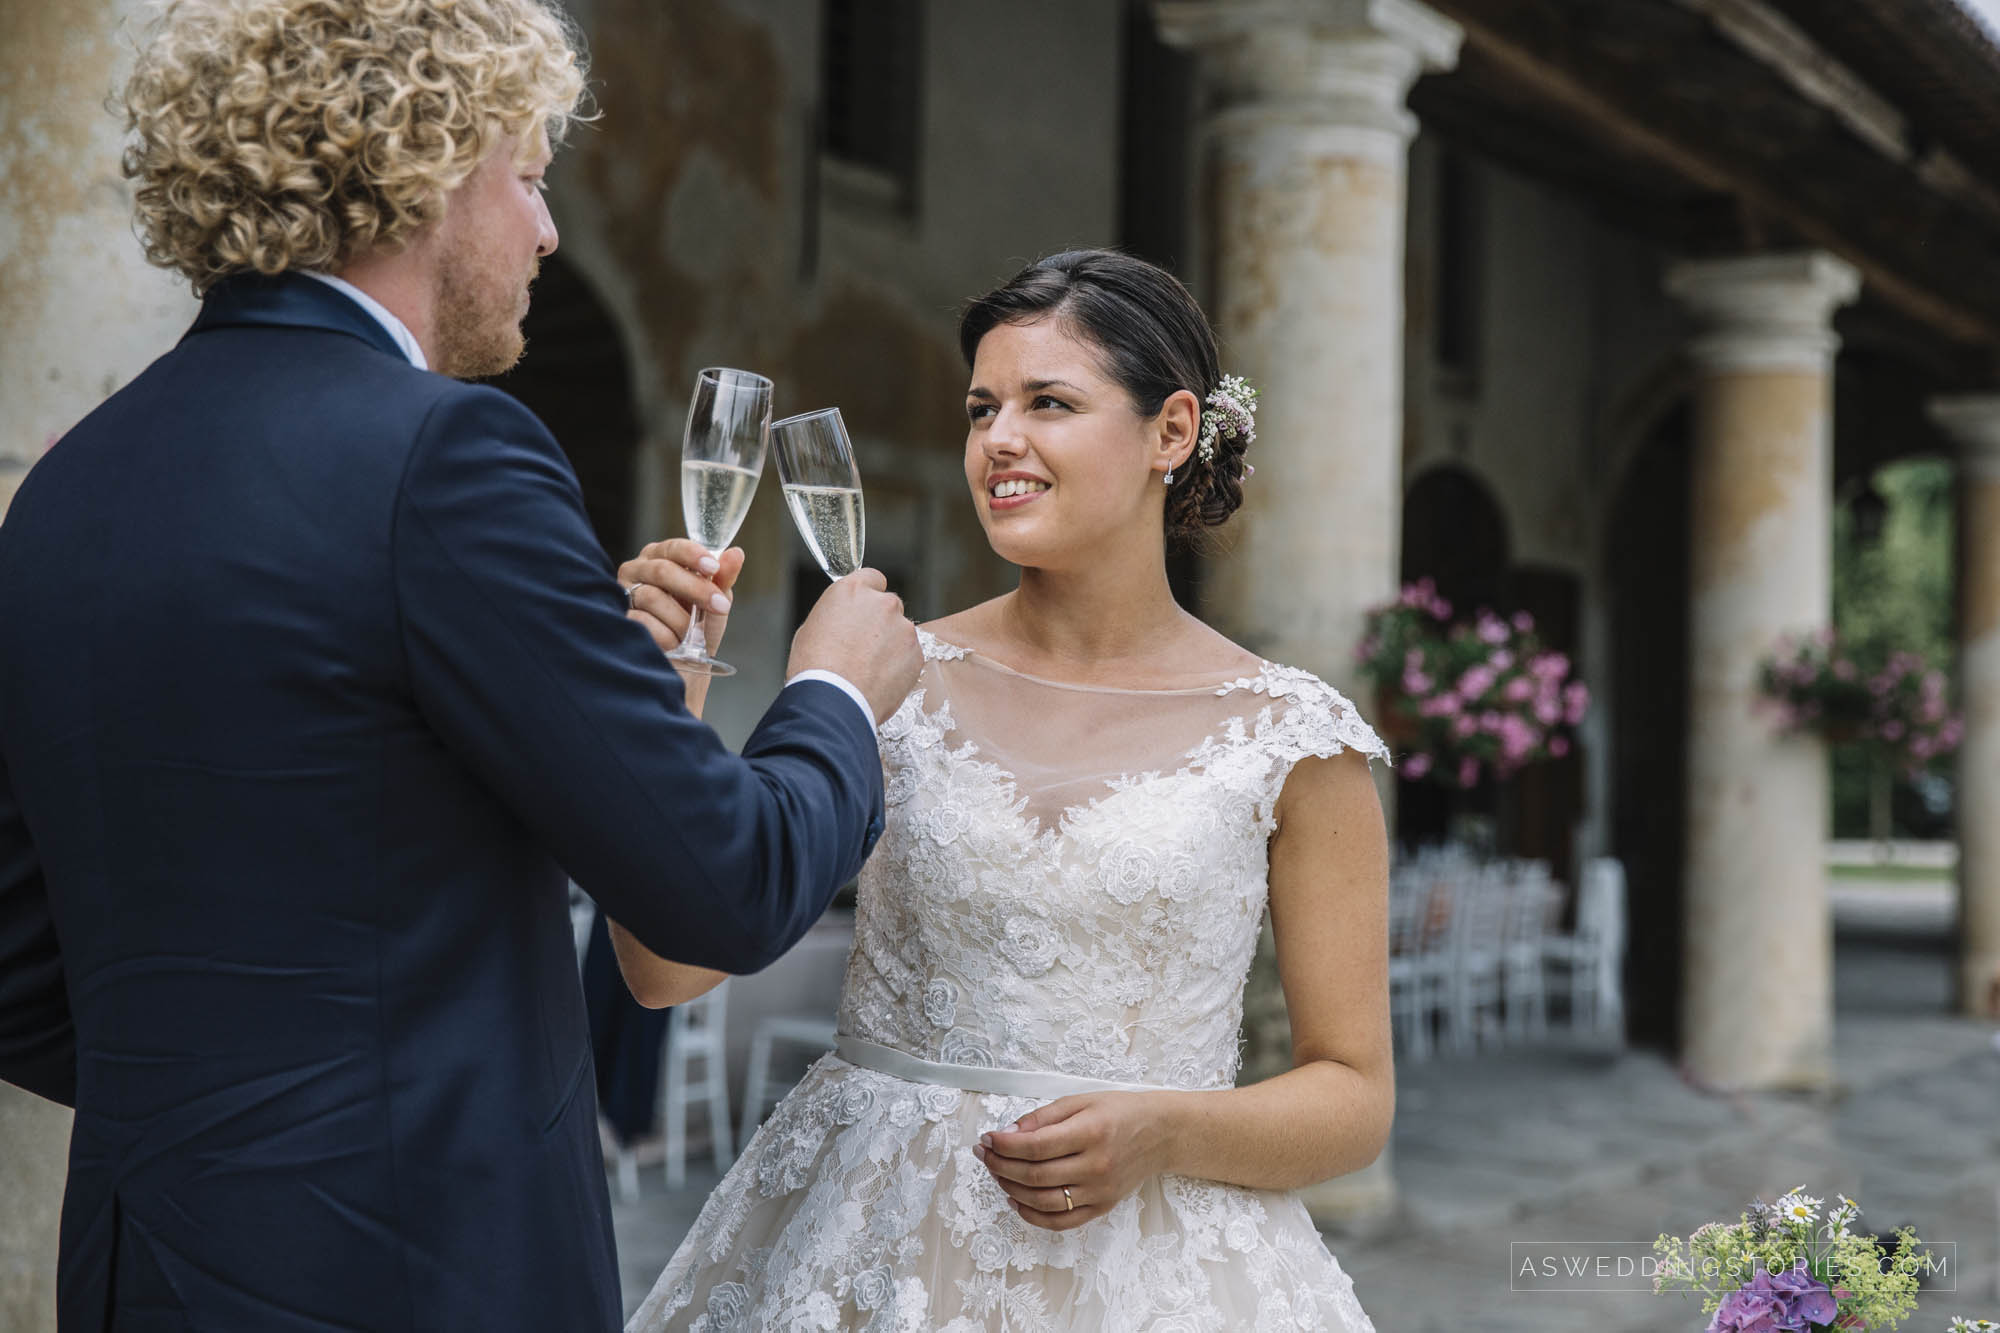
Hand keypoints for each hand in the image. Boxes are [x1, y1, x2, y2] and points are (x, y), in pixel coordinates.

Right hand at [618, 539, 742, 656]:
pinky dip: (666, 635)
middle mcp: (637, 570)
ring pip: (652, 597)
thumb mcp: (716, 599)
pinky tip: (675, 643)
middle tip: (719, 605)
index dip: (693, 555)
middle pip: (662, 571)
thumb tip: (736, 554)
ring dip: (681, 620)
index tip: (713, 568)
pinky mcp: (619, 618)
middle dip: (695, 589)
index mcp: (661, 557)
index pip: (674, 548)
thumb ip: (724, 576)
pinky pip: (642, 621)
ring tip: (691, 634)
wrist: (684, 665)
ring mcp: (623, 594)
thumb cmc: (699, 626)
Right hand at [786, 569, 920, 723]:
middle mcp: (882, 603)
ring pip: (900, 632)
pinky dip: (899, 665)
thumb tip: (843, 620)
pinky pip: (910, 655)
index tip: (865, 609)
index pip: (872, 578)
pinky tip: (880, 679)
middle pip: (888, 605)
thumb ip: (837, 614)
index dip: (868, 595)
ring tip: (868, 669)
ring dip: (890, 645)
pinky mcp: (916, 654)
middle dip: (880, 622)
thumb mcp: (812, 628)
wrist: (833, 702)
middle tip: (863, 647)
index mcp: (852, 591)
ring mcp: (903, 628)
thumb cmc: (815, 668)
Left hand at [973, 1091, 1175, 1231]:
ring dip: (1011, 1189)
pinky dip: (1033, 1216)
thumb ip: (1044, 1116)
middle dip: (1000, 1165)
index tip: (988, 1138)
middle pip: (1035, 1175)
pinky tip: (1016, 1201)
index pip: (1035, 1146)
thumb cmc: (1120, 1112)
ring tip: (997, 1174)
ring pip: (1043, 1201)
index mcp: (1090, 1133)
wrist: (1160, 1133)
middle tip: (984, 1154)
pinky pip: (1061, 1221)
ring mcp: (1099, 1191)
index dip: (1004, 1144)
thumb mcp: (1081, 1101)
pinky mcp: (1101, 1207)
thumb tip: (1010, 1132)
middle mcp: (1095, 1166)